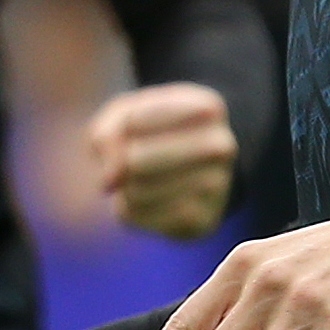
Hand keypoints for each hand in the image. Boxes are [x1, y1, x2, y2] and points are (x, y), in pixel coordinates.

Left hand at [88, 81, 238, 237]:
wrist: (193, 172)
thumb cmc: (154, 133)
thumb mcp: (126, 115)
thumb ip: (108, 134)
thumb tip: (110, 182)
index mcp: (207, 108)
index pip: (134, 121)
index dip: (119, 131)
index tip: (132, 131)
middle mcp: (221, 145)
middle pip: (136, 159)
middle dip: (121, 164)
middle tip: (129, 163)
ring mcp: (217, 185)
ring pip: (138, 191)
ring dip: (125, 188)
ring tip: (140, 181)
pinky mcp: (202, 221)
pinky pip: (142, 216)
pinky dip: (130, 210)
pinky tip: (146, 201)